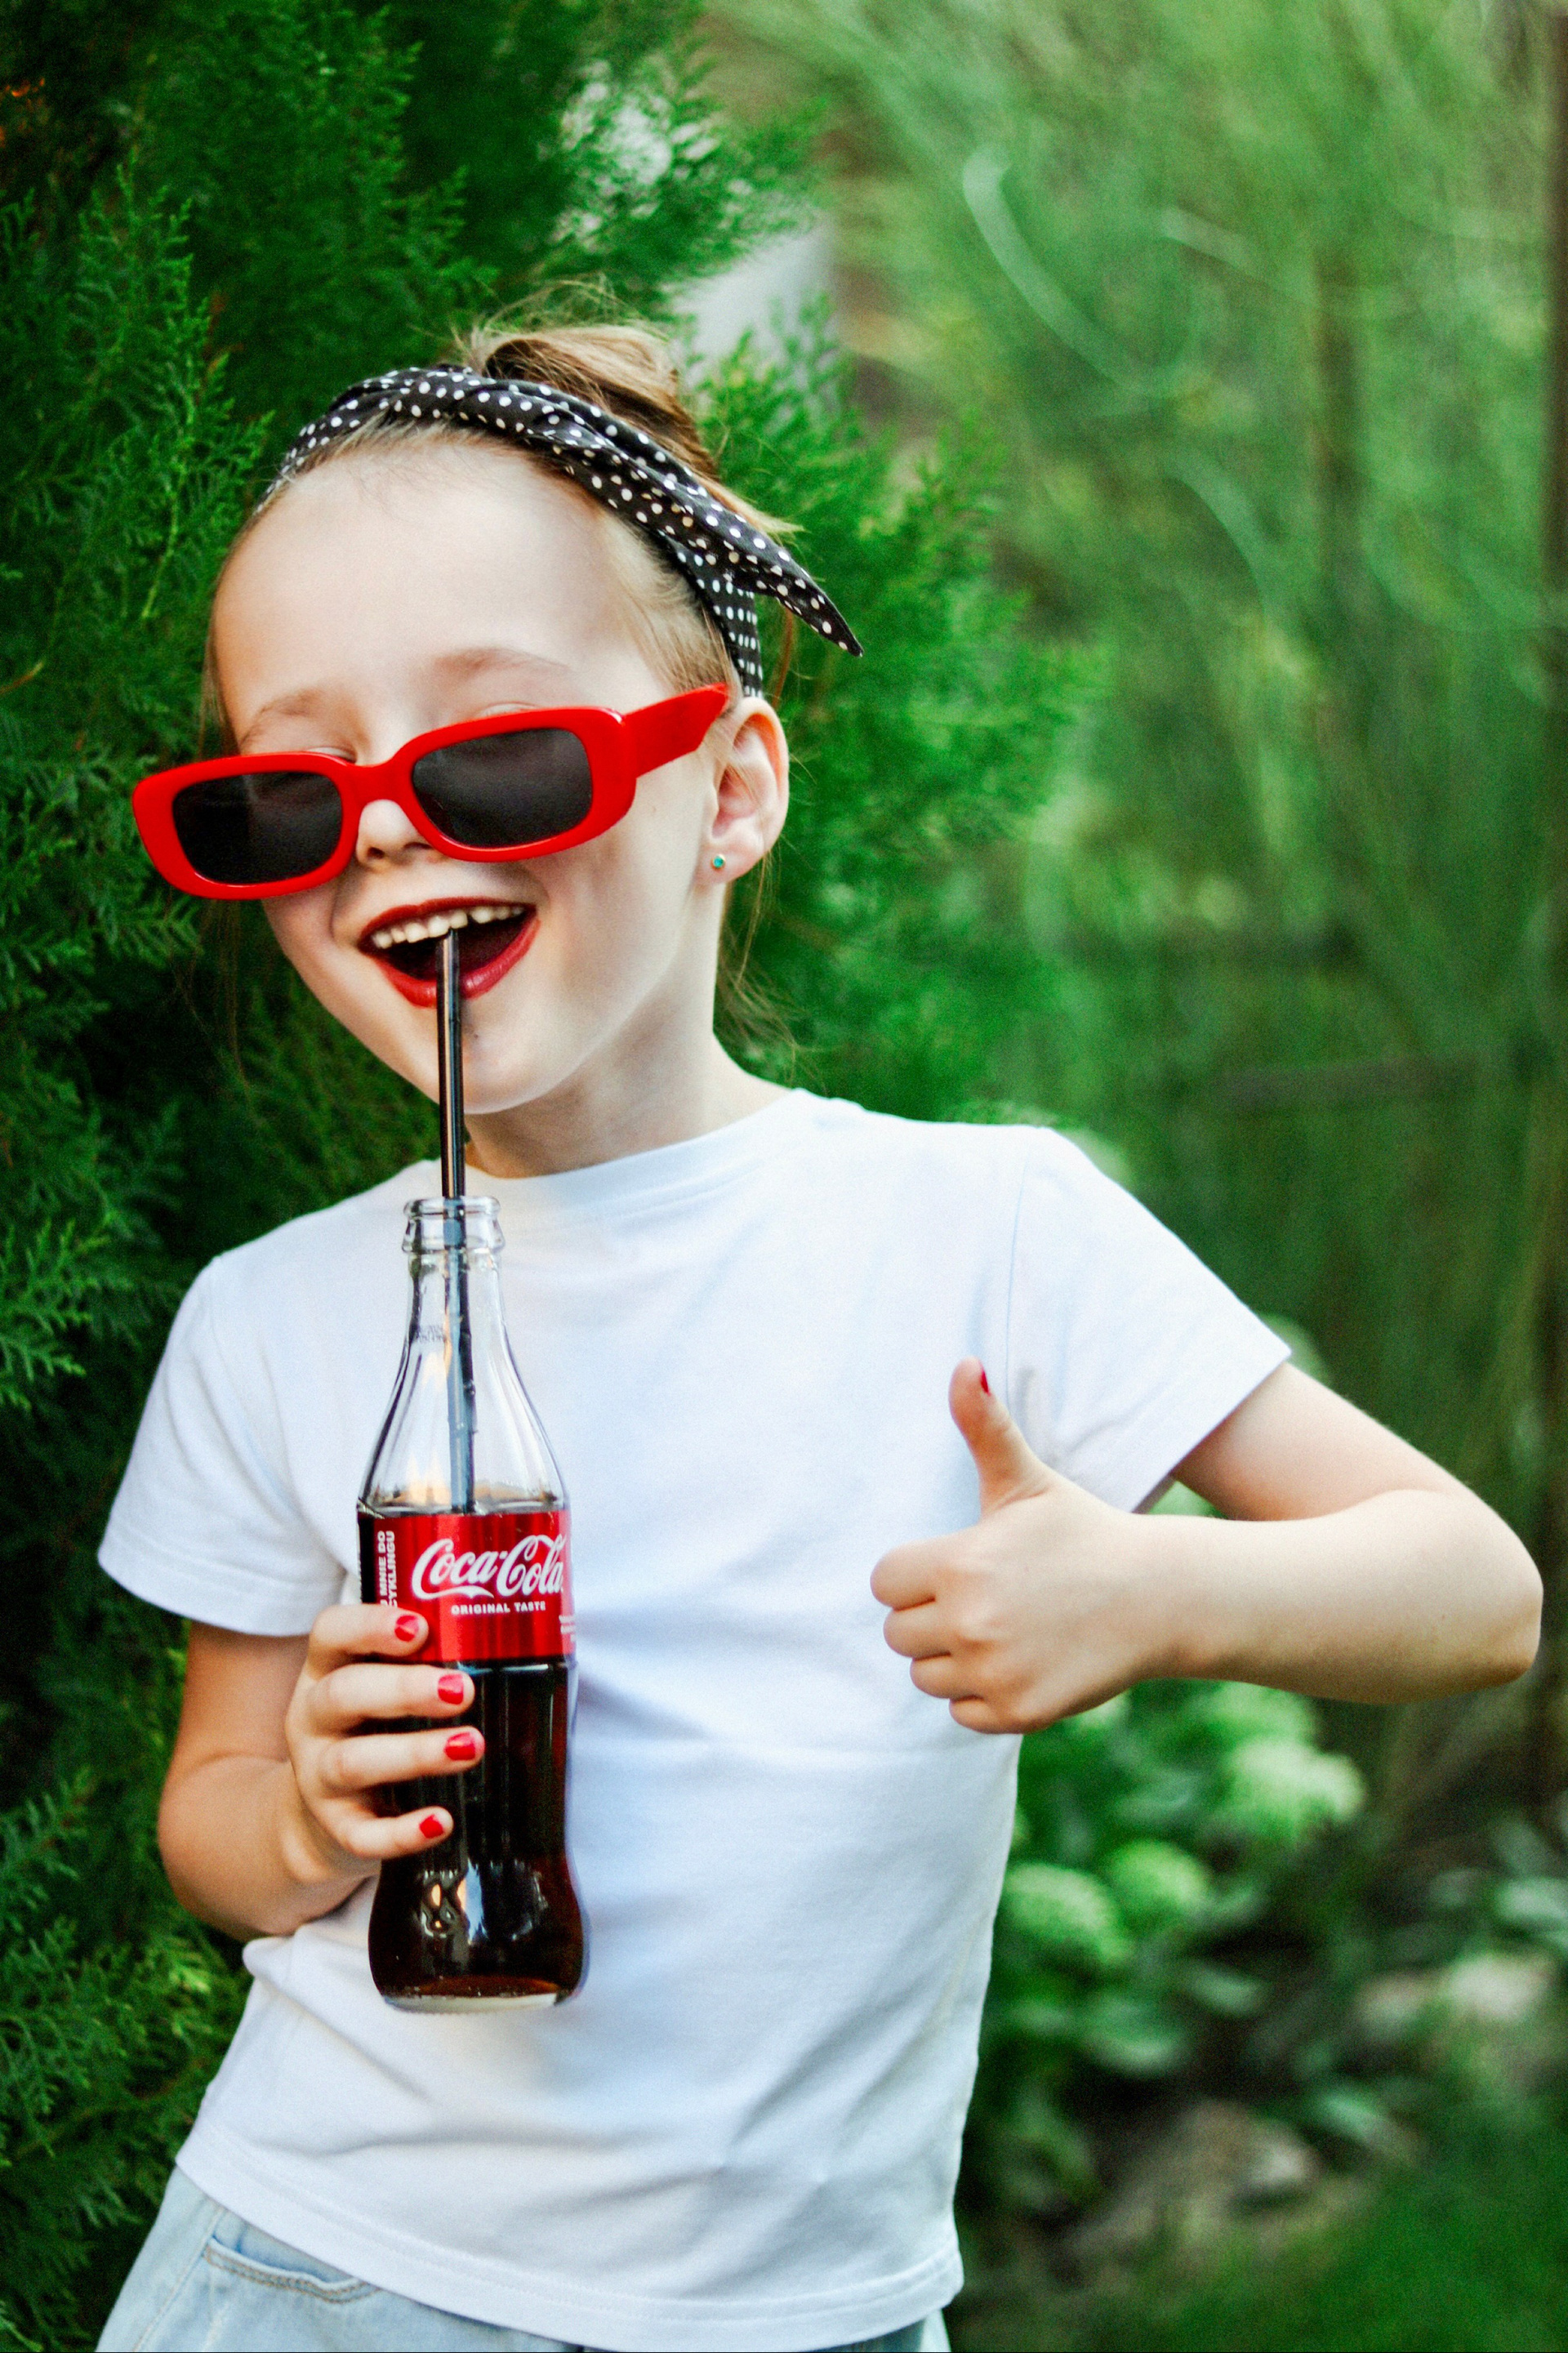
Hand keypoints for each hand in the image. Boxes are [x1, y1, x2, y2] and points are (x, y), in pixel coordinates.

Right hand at [279, 1604, 484, 1882]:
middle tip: (462, 1692)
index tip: (419, 1628)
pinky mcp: (335, 1827)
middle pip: (344, 1695)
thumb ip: (421, 1663)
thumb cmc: (371, 1728)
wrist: (320, 1815)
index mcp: (326, 1670)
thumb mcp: (377, 1687)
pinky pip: (362, 1834)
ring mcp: (316, 1776)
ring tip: (470, 1747)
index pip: (331, 1632)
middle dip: (404, 1690)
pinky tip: (440, 1822)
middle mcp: (312, 1719)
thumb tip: (508, 1641)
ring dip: (414, 1754)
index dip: (370, 1625)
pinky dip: (401, 1832)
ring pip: (354, 1762)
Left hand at [871, 1359, 1171, 1732]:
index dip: (914, 1574)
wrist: (1156, 1596)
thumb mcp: (1028, 1481)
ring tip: (1002, 1628)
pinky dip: (980, 1694)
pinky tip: (1018, 1660)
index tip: (956, 1566)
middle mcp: (970, 1622)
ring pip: (925, 1676)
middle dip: (930, 1616)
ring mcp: (993, 1671)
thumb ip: (984, 1426)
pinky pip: (960, 1712)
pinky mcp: (1017, 1711)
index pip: (884, 1582)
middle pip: (898, 1634)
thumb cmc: (1082, 1532)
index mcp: (960, 1564)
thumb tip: (962, 1364)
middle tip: (983, 1597)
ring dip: (951, 1658)